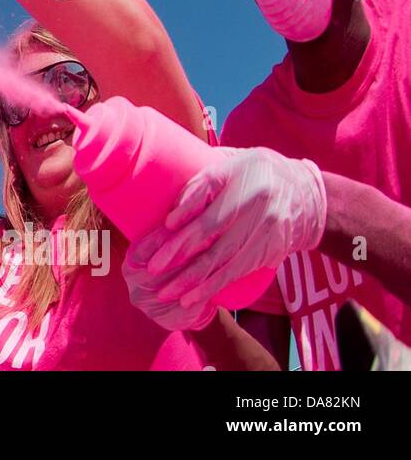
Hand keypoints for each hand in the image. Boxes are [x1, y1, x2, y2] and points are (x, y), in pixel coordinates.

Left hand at [128, 147, 326, 315]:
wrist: (308, 195)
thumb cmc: (254, 175)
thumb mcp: (231, 162)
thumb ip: (202, 181)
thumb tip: (171, 212)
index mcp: (240, 171)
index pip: (207, 187)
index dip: (187, 207)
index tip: (165, 226)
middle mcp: (254, 200)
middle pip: (211, 229)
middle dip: (178, 252)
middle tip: (152, 269)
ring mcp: (265, 228)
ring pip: (223, 258)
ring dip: (192, 279)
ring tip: (167, 293)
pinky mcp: (270, 250)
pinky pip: (237, 271)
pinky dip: (214, 286)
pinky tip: (194, 298)